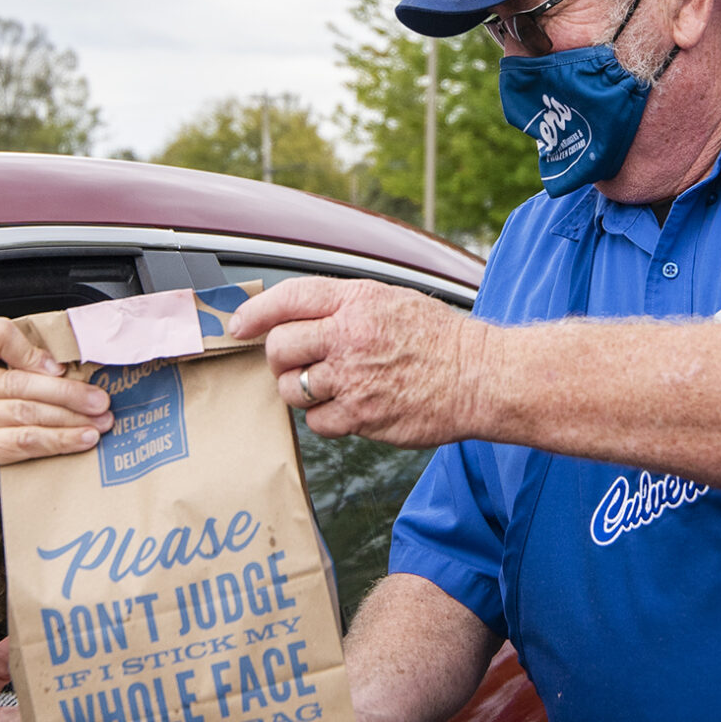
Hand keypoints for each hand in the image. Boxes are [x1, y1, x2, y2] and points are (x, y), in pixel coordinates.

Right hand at [0, 317, 112, 507]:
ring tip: (100, 422)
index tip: (62, 368)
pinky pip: (22, 442)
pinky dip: (58, 441)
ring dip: (70, 418)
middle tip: (101, 401)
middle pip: (17, 381)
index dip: (32, 351)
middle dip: (68, 392)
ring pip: (25, 413)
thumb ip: (17, 370)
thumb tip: (76, 370)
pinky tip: (82, 440)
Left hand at [229, 278, 487, 446]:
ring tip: (329, 386)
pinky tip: (350, 407)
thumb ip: (344, 305)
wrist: (480, 377)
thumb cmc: (440, 340)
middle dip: (280, 358)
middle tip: (297, 362)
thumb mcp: (393, 301)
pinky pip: (316, 422)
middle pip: (279, 347)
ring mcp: (354, 379)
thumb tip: (292, 317)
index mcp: (358, 301)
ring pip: (291, 389)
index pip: (290, 298)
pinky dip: (326, 418)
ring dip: (300, 390)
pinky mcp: (362, 416)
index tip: (240, 325)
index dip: (256, 311)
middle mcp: (351, 336)